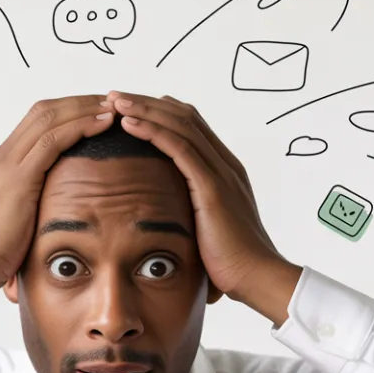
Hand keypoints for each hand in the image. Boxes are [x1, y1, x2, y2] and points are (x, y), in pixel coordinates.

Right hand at [0, 95, 115, 288]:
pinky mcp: (18, 177)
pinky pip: (52, 140)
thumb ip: (38, 199)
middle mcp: (5, 155)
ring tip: (113, 108)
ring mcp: (9, 163)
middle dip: (81, 102)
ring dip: (84, 109)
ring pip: (50, 118)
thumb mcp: (21, 214)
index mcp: (5, 161)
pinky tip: (102, 124)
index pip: (38, 120)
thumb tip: (65, 201)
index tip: (97, 110)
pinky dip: (80, 127)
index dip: (70, 109)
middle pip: (45, 110)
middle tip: (111, 101)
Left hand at [110, 91, 288, 302]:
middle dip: (147, 102)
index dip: (160, 111)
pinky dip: (152, 132)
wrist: (258, 277)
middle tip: (116, 95)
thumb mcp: (208, 229)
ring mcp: (221, 173)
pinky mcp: (212, 187)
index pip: (191, 126)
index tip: (130, 107)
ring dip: (145, 109)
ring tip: (115, 101)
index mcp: (224, 170)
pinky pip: (180, 148)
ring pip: (180, 125)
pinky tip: (129, 124)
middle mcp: (225, 164)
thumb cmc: (231, 262)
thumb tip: (168, 218)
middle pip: (184, 116)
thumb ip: (192, 214)